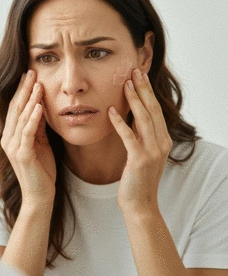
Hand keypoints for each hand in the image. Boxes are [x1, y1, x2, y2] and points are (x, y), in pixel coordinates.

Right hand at [1, 70, 55, 203]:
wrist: (40, 195)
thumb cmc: (41, 169)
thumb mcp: (40, 143)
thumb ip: (38, 126)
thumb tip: (40, 106)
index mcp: (11, 136)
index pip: (15, 109)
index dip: (22, 91)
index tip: (29, 76)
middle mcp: (8, 139)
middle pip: (16, 109)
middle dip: (24, 90)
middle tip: (31, 72)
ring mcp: (13, 147)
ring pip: (21, 118)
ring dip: (30, 99)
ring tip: (37, 84)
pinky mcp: (22, 154)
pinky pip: (28, 132)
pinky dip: (33, 118)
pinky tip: (39, 106)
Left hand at [108, 69, 172, 213]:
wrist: (140, 204)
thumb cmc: (138, 179)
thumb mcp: (142, 154)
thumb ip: (141, 135)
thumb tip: (132, 116)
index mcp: (163, 140)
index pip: (155, 110)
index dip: (147, 92)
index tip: (139, 76)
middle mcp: (161, 143)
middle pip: (152, 109)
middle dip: (143, 88)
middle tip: (134, 71)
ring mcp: (152, 151)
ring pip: (143, 118)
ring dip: (134, 99)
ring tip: (125, 83)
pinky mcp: (139, 159)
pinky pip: (128, 135)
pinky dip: (119, 122)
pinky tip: (110, 110)